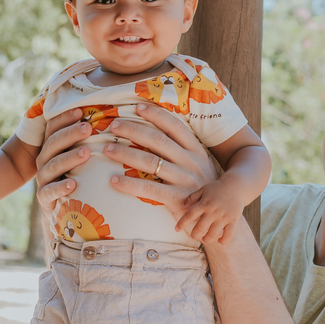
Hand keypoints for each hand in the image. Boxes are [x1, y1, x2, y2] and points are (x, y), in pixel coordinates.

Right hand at [34, 108, 87, 214]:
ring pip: (53, 165)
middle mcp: (44, 160)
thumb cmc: (77, 176)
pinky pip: (50, 191)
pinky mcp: (44, 198)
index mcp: (51, 147)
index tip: (80, 111)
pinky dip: (61, 188)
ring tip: (86, 153)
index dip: (64, 118)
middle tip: (87, 128)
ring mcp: (43, 179)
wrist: (63, 210)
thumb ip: (87, 140)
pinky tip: (73, 184)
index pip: (53, 128)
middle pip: (53, 143)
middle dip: (70, 134)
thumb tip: (111, 118)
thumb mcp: (80, 157)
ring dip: (69, 158)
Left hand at [103, 103, 218, 216]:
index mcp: (196, 150)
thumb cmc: (202, 188)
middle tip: (113, 125)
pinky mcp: (177, 199)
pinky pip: (148, 188)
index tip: (136, 107)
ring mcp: (184, 180)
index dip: (155, 114)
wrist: (217, 215)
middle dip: (133, 129)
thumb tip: (156, 133)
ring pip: (150, 162)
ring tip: (107, 149)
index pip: (174, 126)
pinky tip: (114, 180)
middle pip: (158, 140)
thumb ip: (182, 151)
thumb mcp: (199, 164)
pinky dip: (129, 184)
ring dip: (125, 153)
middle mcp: (191, 162)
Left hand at [176, 179, 243, 243]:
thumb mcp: (203, 190)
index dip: (181, 223)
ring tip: (205, 239)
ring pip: (213, 234)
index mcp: (204, 203)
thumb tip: (181, 208)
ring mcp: (223, 217)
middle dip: (194, 235)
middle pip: (200, 228)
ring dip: (207, 239)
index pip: (189, 215)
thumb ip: (191, 198)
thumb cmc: (217, 189)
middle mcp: (213, 211)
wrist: (236, 186)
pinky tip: (219, 240)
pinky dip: (223, 241)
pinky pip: (228, 235)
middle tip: (195, 235)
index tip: (176, 229)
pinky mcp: (233, 220)